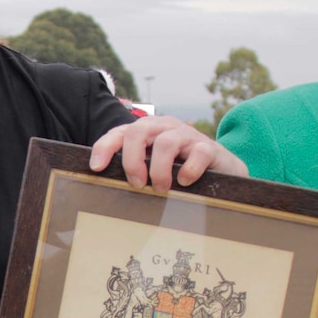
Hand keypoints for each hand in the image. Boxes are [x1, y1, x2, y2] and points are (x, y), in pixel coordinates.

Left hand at [89, 116, 247, 194]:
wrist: (221, 170)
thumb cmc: (179, 169)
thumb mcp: (152, 167)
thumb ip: (133, 168)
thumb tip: (104, 182)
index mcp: (148, 131)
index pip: (120, 132)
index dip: (105, 147)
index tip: (97, 168)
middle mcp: (165, 128)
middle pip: (138, 131)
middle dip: (132, 161)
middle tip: (137, 184)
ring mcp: (188, 135)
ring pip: (165, 143)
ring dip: (159, 171)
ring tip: (162, 189)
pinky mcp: (209, 147)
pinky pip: (197, 153)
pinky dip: (188, 171)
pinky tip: (184, 183)